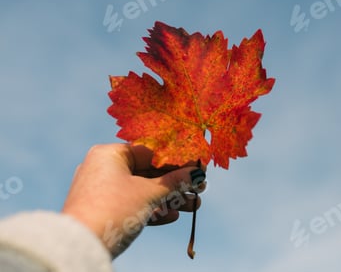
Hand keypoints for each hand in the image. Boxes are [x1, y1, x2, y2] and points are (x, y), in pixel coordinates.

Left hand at [62, 143, 205, 257]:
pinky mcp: (103, 210)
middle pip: (149, 172)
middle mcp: (104, 167)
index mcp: (111, 154)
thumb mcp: (149, 193)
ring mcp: (102, 190)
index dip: (178, 160)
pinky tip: (173, 216)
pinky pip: (133, 205)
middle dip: (177, 183)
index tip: (198, 167)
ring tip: (195, 205)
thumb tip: (196, 173)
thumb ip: (175, 181)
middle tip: (201, 187)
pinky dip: (153, 209)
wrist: (82, 246)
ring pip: (143, 190)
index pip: (152, 151)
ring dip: (170, 198)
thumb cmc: (114, 209)